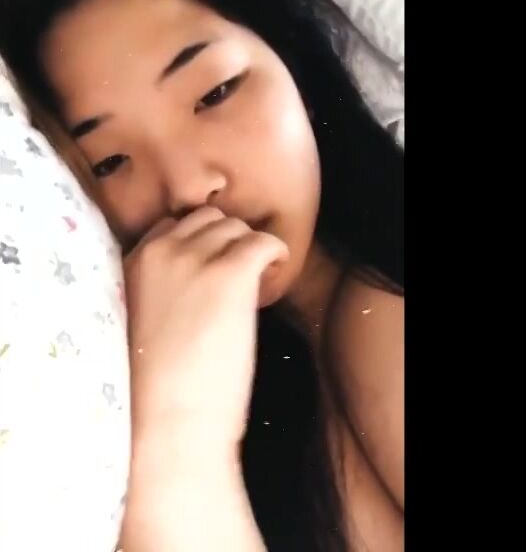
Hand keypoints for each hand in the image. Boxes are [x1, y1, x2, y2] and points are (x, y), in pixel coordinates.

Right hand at [123, 206, 288, 452]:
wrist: (169, 423)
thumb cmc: (156, 392)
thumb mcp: (141, 327)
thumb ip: (161, 293)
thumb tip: (201, 286)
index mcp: (131, 265)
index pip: (173, 227)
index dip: (200, 246)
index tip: (213, 272)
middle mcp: (160, 252)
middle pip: (209, 220)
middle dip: (227, 244)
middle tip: (239, 279)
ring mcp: (196, 259)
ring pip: (238, 228)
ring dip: (250, 251)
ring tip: (255, 286)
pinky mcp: (231, 273)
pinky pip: (265, 241)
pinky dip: (276, 255)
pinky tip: (272, 281)